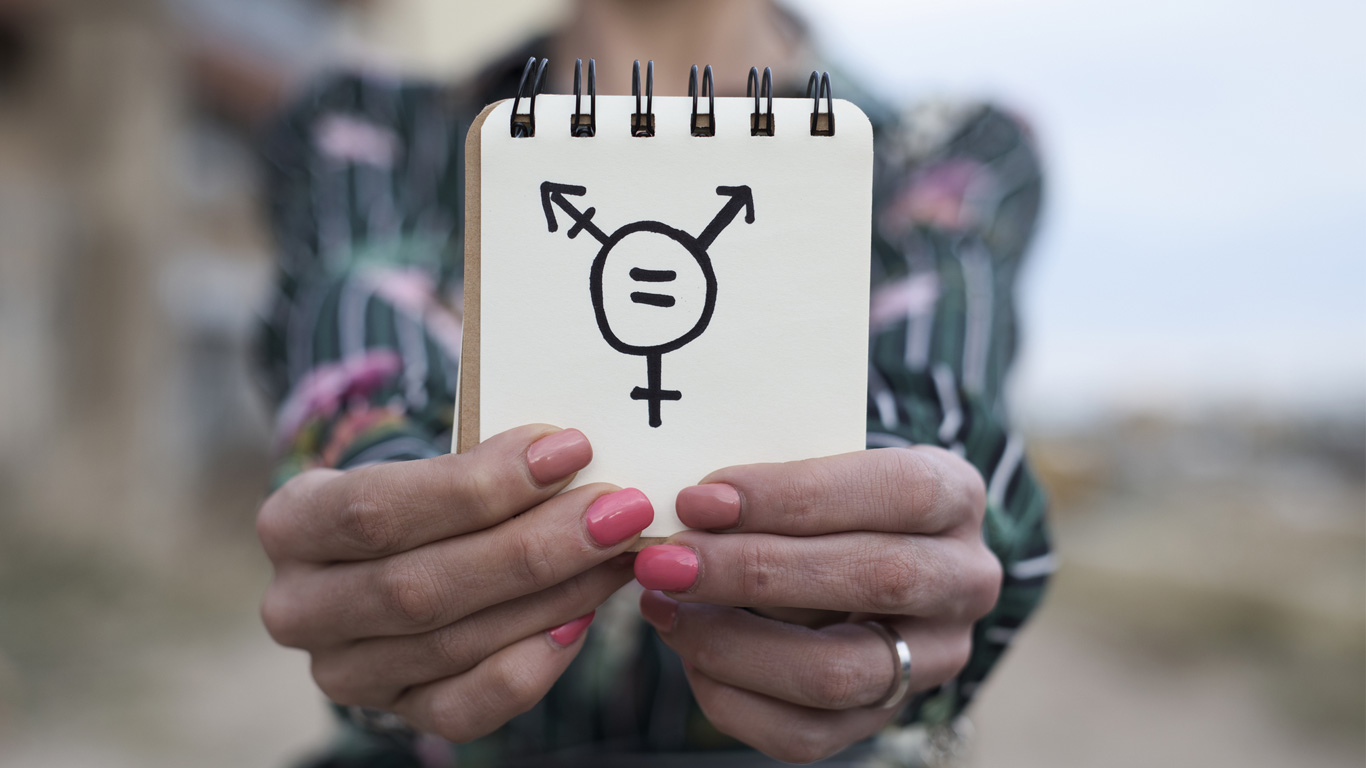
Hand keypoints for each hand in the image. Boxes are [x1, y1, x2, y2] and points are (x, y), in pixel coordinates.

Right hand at [257, 425, 652, 741]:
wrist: (398, 555)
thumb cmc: (424, 496)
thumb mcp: (429, 464)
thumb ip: (484, 465)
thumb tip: (576, 459)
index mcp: (292, 523)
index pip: (377, 508)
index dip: (478, 485)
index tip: (569, 451)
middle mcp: (299, 607)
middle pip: (419, 585)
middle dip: (532, 547)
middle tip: (617, 512)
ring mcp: (343, 671)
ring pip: (451, 644)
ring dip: (552, 597)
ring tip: (617, 553)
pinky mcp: (394, 713)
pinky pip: (466, 708)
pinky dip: (532, 665)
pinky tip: (582, 618)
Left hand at [634, 446, 999, 763]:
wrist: (864, 555)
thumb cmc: (826, 498)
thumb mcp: (819, 465)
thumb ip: (769, 487)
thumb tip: (687, 513)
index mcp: (955, 496)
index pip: (895, 491)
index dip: (794, 496)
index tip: (702, 500)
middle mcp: (965, 580)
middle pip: (874, 580)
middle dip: (755, 571)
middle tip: (669, 560)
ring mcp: (932, 658)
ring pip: (838, 672)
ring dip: (733, 642)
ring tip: (664, 606)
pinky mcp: (886, 715)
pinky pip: (806, 733)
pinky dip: (732, 697)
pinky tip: (688, 654)